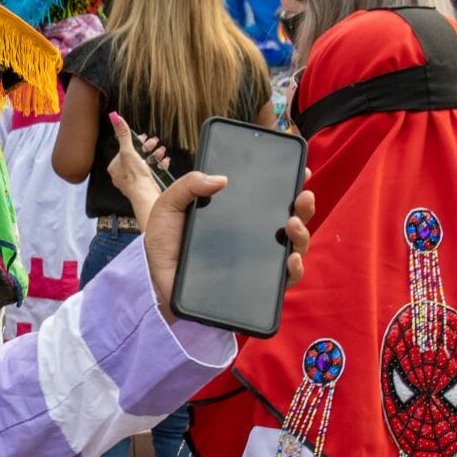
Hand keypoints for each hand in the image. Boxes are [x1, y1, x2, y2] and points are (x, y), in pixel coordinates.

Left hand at [107, 113, 171, 221]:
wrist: (145, 196)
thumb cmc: (134, 176)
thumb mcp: (128, 151)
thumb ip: (123, 134)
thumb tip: (114, 117)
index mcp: (115, 166)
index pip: (125, 149)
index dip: (136, 142)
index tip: (145, 137)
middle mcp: (122, 174)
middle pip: (136, 156)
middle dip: (148, 148)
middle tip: (155, 142)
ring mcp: (134, 181)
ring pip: (145, 163)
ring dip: (155, 155)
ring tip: (162, 151)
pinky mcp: (145, 185)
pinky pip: (152, 172)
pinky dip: (159, 165)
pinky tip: (165, 161)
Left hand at [142, 170, 314, 321]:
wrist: (153, 279)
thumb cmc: (164, 241)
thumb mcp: (170, 206)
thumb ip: (188, 186)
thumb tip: (221, 178)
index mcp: (237, 213)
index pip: (271, 197)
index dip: (291, 183)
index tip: (302, 171)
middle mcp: (254, 235)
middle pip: (292, 220)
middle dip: (304, 207)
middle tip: (302, 197)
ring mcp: (257, 260)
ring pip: (294, 247)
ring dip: (302, 235)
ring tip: (293, 225)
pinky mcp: (256, 285)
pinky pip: (284, 280)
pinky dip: (294, 270)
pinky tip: (291, 259)